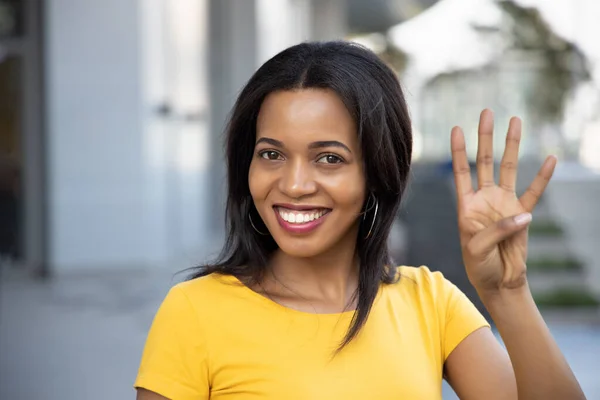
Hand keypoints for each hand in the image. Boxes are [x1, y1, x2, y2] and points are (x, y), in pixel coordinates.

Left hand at [451, 109, 556, 293]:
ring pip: (508, 168)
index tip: (457, 128)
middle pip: (485, 161)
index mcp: (466, 205)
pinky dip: (543, 177)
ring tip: (515, 121)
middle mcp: (484, 199)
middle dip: (485, 137)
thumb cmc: (479, 265)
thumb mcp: (477, 248)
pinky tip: (549, 158)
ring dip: (512, 145)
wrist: (498, 281)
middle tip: (487, 112)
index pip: (461, 172)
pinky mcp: (522, 215)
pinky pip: (534, 192)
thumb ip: (497, 230)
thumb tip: (523, 215)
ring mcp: (504, 204)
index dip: (459, 151)